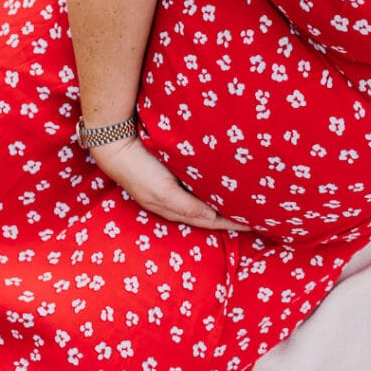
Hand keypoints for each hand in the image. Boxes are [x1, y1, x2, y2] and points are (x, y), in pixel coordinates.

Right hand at [89, 136, 248, 230]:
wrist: (115, 147)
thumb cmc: (140, 171)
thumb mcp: (164, 192)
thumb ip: (187, 205)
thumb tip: (212, 217)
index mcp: (175, 209)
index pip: (211, 221)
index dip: (232, 223)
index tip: (255, 224)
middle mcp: (176, 203)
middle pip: (210, 215)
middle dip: (231, 217)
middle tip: (255, 216)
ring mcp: (173, 190)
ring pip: (205, 202)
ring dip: (223, 205)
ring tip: (243, 204)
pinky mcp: (171, 177)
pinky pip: (198, 188)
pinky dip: (212, 191)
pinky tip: (222, 186)